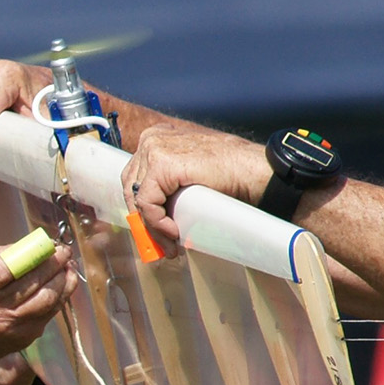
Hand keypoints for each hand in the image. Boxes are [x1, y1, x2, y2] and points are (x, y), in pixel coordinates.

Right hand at [0, 238, 76, 364]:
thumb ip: (3, 255)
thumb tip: (37, 244)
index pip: (4, 269)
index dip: (31, 255)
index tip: (47, 245)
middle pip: (31, 283)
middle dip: (53, 264)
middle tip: (64, 251)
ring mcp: (10, 326)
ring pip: (47, 298)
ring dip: (63, 279)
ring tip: (67, 265)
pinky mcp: (27, 335)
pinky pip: (51, 311)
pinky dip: (62, 293)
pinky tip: (65, 281)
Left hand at [119, 125, 269, 250]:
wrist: (252, 171)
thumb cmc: (231, 174)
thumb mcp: (190, 175)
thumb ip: (169, 185)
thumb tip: (156, 214)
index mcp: (156, 138)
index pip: (135, 179)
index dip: (140, 210)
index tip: (153, 233)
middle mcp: (151, 139)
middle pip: (131, 188)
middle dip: (143, 221)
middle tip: (160, 244)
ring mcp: (154, 149)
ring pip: (139, 199)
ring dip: (153, 227)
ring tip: (170, 245)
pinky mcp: (161, 165)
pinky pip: (148, 203)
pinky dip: (157, 223)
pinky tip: (173, 233)